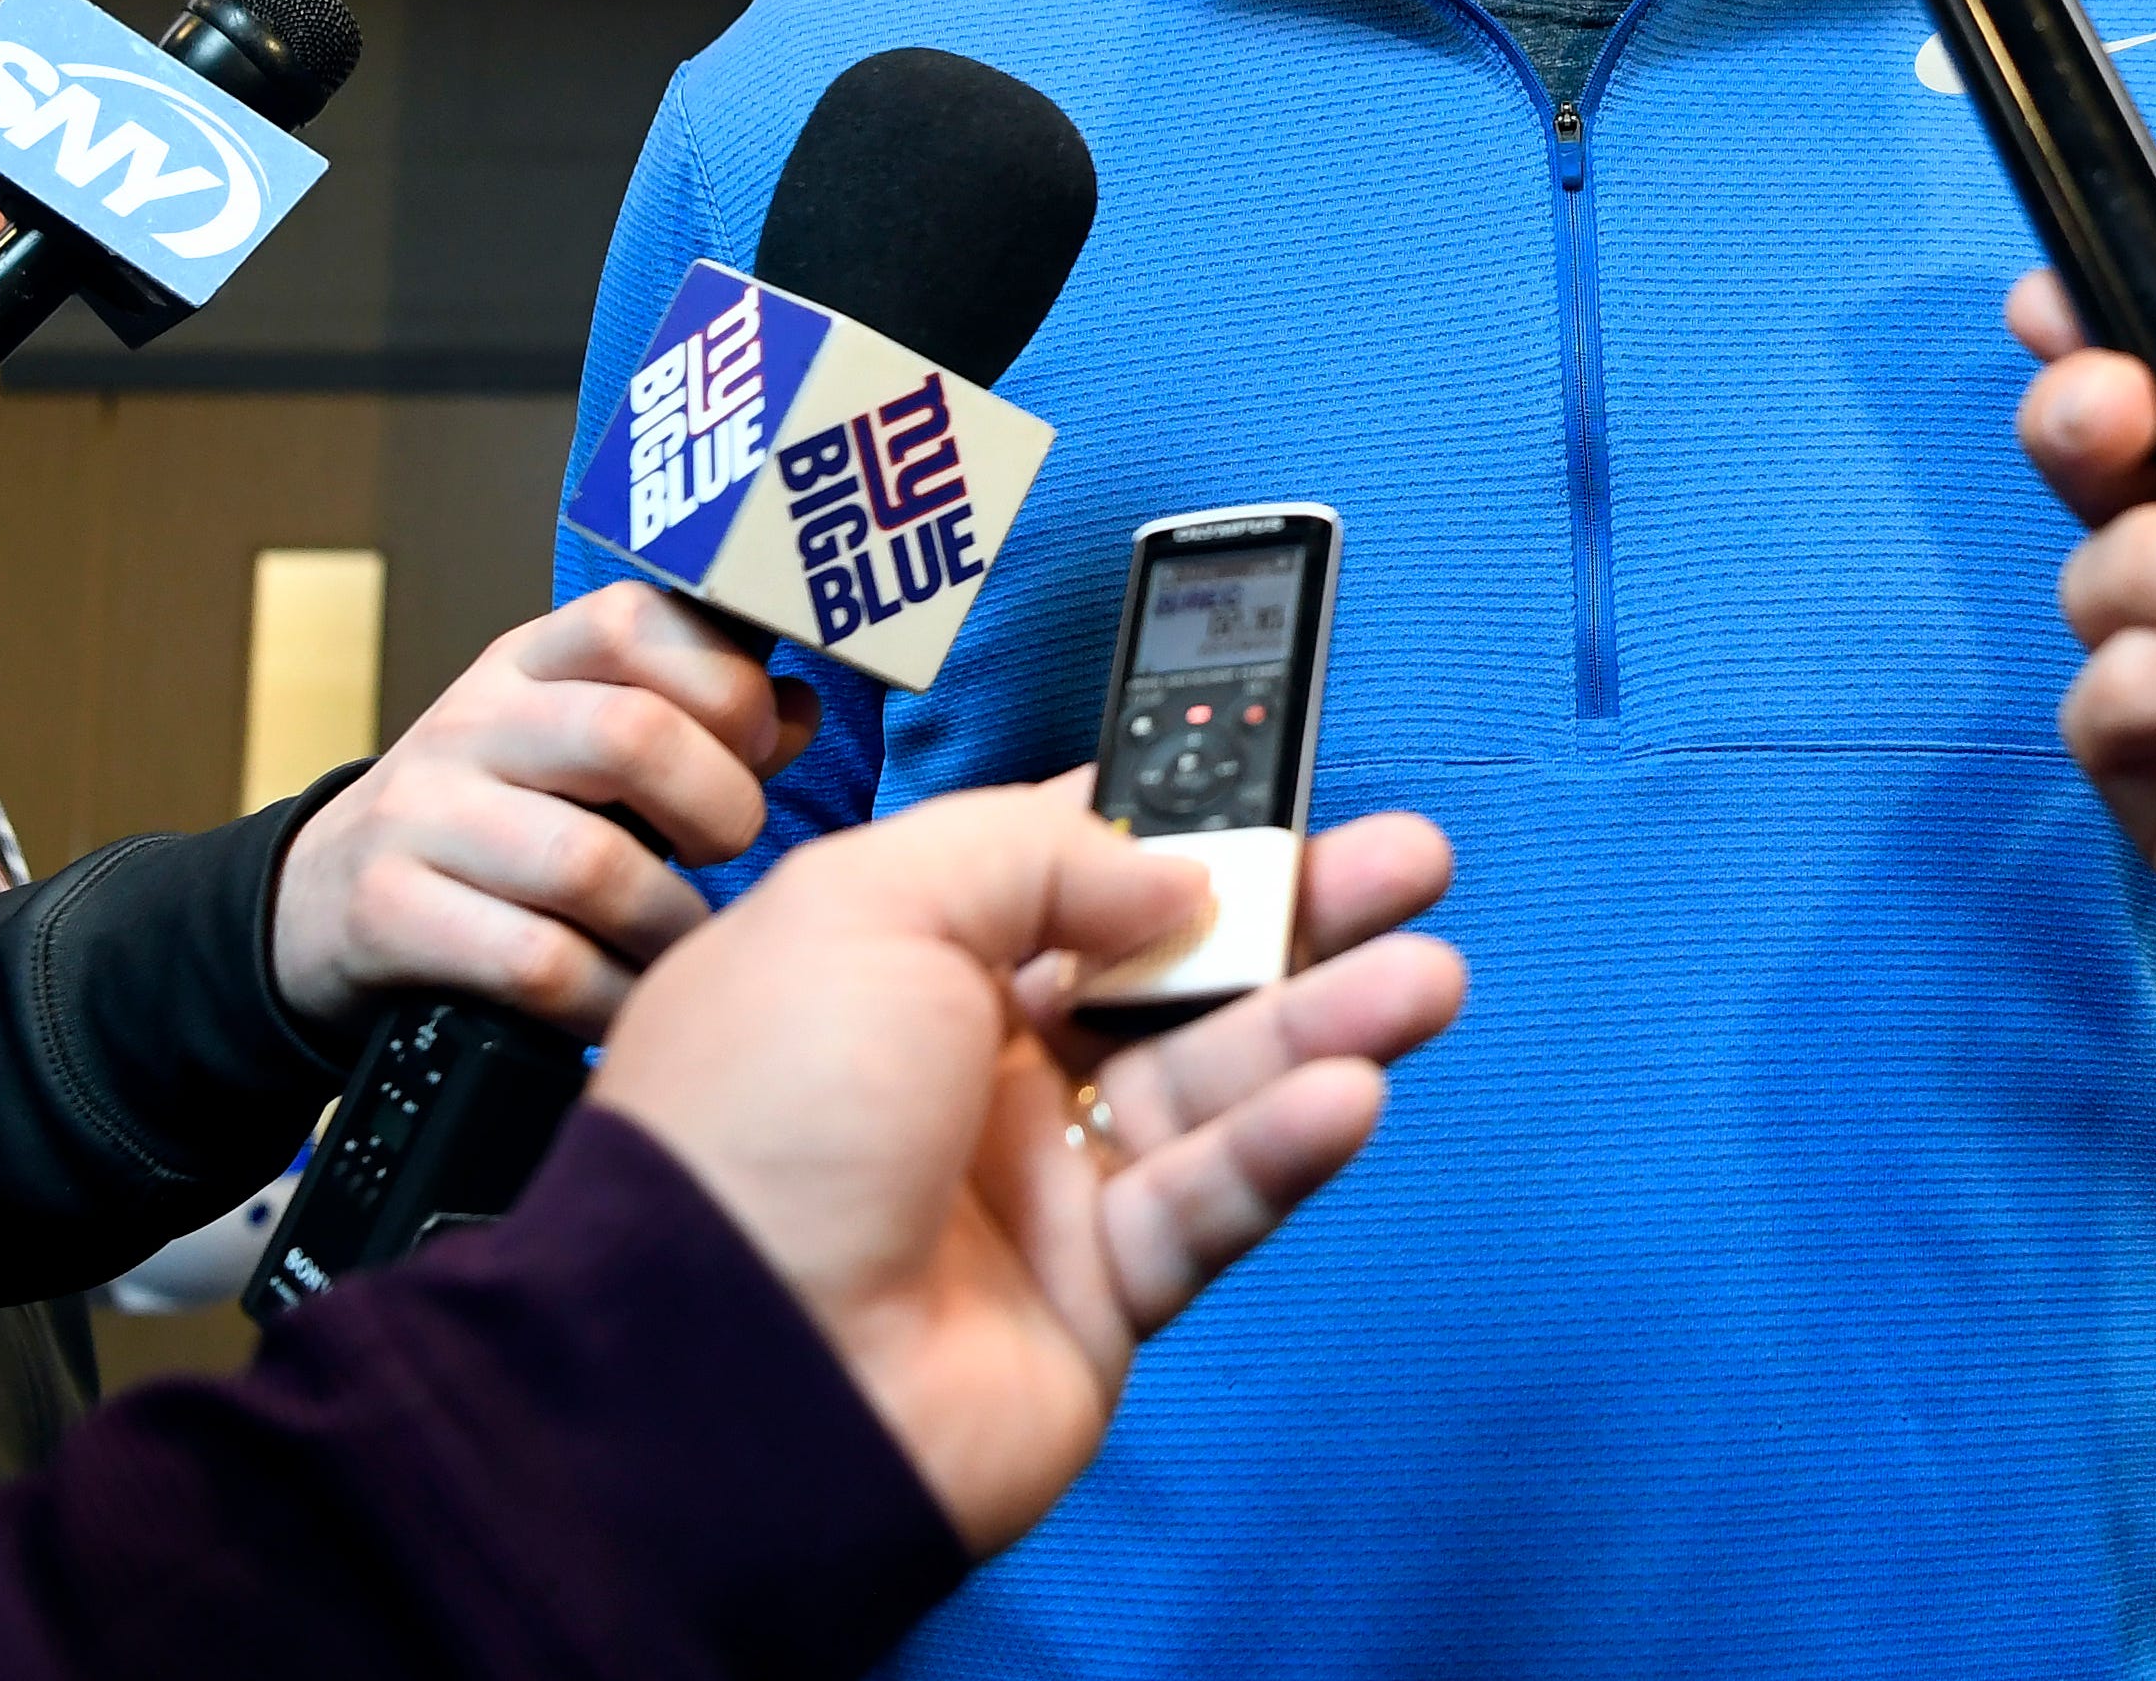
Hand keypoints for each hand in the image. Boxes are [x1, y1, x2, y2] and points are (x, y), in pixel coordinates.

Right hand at [271, 582, 808, 1039]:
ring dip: (670, 926)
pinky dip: (606, 997)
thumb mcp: (575, 746)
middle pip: (628, 738)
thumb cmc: (492, 822)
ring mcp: (420, 815)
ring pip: (588, 865)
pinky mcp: (389, 911)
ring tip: (688, 948)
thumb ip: (695, 724)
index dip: (724, 684)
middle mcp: (471, 722)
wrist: (318, 904)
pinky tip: (626, 1006)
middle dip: (717, 807)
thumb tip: (796, 707)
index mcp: (528, 662)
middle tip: (728, 851)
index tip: (757, 747)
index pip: (636, 621)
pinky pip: (534, 964)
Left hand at [589, 789, 1462, 1551]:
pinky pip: (1211, 1204)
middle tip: (1409, 862)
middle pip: (1169, 971)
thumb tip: (1167, 877)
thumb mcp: (871, 906)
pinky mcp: (1097, 1297)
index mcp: (897, 962)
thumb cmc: (761, 1121)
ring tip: (1429, 977)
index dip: (1171, 823)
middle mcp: (971, 1068)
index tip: (1273, 780)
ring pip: (1216, 1084)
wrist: (725, 1374)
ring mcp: (1038, 1186)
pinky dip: (1285, 1150)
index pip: (1060, 871)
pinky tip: (1350, 1095)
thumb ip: (1032, 855)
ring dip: (1329, 1024)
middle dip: (1296, 914)